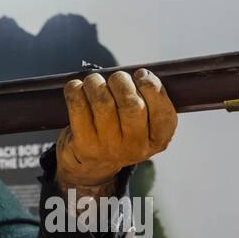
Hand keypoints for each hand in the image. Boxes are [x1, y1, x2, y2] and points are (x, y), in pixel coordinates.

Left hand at [55, 69, 177, 188]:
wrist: (92, 163)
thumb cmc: (121, 128)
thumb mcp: (145, 121)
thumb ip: (150, 99)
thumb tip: (141, 74)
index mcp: (158, 140)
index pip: (162, 111)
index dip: (151, 86)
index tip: (140, 75)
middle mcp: (136, 148)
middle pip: (132, 105)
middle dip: (122, 81)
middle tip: (116, 78)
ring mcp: (109, 148)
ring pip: (103, 102)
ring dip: (96, 82)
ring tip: (94, 81)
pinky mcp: (85, 145)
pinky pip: (78, 106)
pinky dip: (75, 89)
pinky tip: (77, 88)